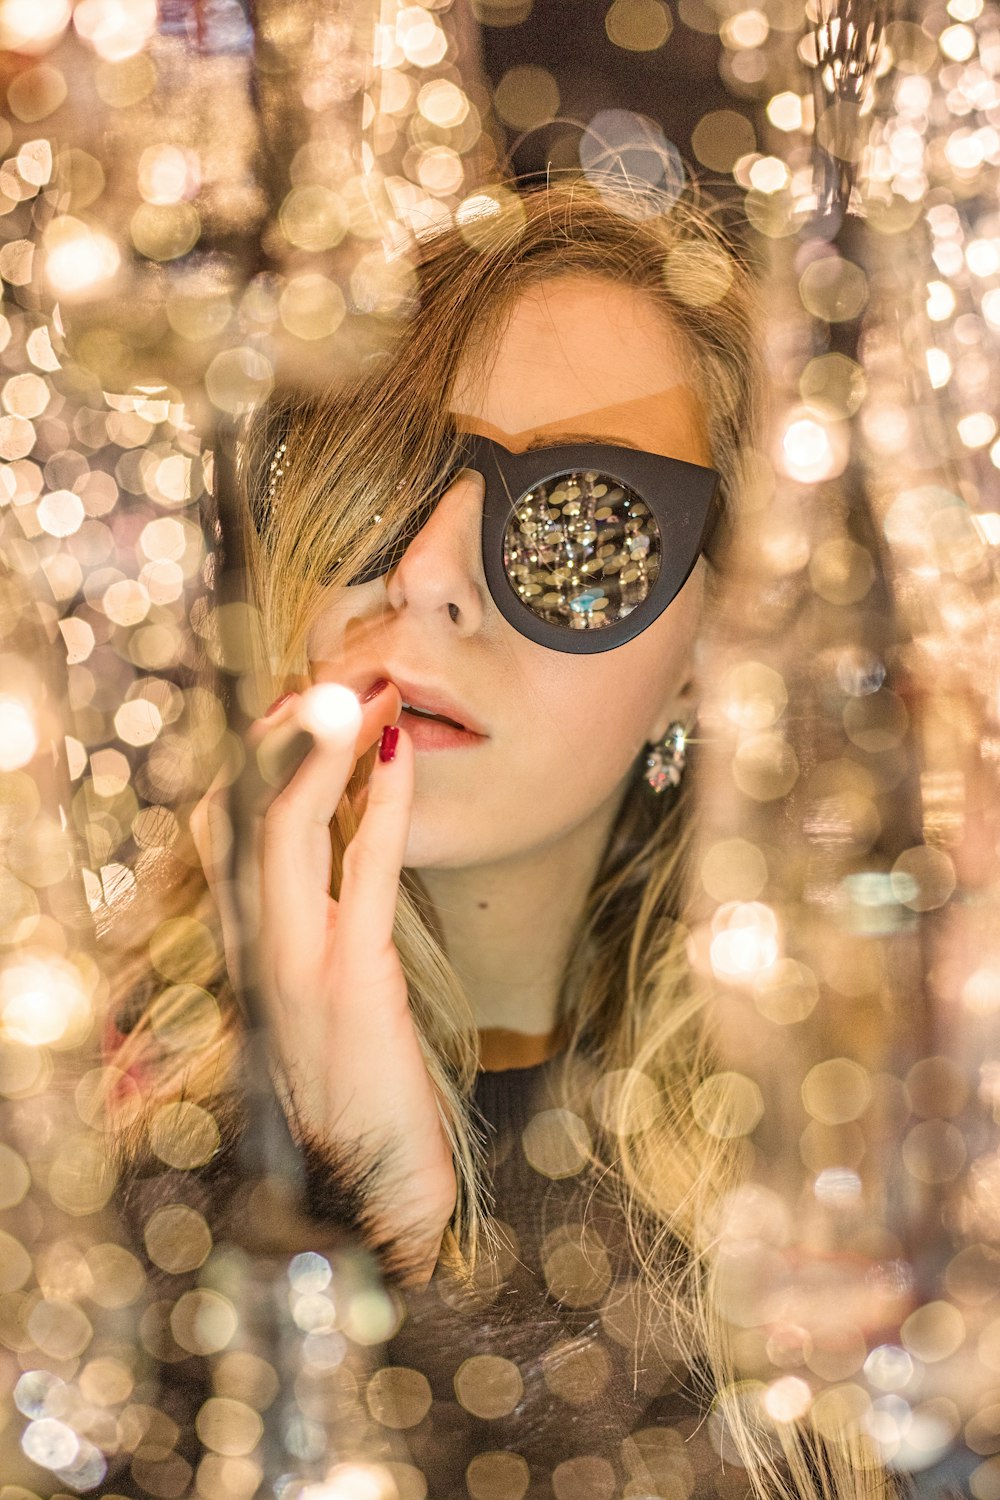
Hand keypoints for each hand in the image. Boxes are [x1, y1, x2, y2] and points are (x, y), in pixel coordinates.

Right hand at [191, 682, 456, 1283]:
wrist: (369, 1198)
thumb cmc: (358, 1102)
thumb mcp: (323, 1012)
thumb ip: (318, 942)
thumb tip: (344, 875)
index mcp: (249, 952)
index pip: (224, 836)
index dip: (250, 766)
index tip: (294, 713)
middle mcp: (255, 949)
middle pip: (239, 813)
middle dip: (281, 736)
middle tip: (331, 681)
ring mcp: (295, 963)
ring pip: (285, 828)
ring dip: (323, 747)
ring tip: (363, 690)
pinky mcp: (350, 981)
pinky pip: (363, 872)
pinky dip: (380, 804)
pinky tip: (399, 756)